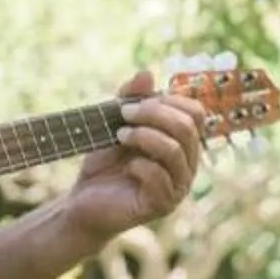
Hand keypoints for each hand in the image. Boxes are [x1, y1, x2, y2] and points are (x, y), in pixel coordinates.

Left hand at [54, 70, 205, 246]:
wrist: (83, 202)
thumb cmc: (104, 164)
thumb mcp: (114, 125)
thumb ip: (131, 99)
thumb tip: (147, 72)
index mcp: (183, 144)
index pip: (196, 114)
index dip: (169, 101)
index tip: (133, 103)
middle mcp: (187, 165)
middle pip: (188, 127)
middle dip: (154, 114)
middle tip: (123, 114)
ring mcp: (178, 187)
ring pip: (176, 150)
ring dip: (145, 136)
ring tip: (120, 136)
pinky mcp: (162, 205)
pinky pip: (159, 177)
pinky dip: (140, 165)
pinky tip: (127, 166)